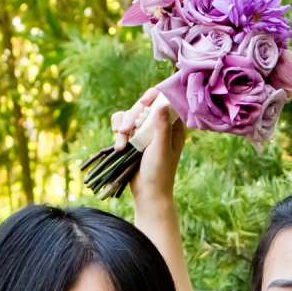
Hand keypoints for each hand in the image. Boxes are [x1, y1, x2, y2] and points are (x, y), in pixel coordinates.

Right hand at [115, 92, 185, 207]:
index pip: (165, 101)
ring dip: (122, 126)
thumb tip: (163, 103)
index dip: (154, 97)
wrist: (147, 193)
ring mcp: (145, 131)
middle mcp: (160, 125)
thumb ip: (161, 126)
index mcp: (174, 126)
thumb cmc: (159, 172)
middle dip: (132, 116)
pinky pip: (122, 124)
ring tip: (121, 145)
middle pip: (143, 106)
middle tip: (125, 130)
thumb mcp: (161, 148)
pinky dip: (118, 133)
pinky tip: (119, 147)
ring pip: (130, 114)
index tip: (144, 102)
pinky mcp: (132, 137)